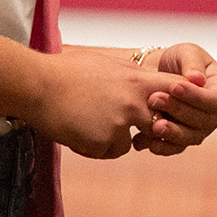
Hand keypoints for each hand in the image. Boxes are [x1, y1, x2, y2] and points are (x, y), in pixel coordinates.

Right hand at [30, 49, 172, 159]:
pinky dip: (95, 148)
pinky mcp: (103, 141)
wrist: (37, 84)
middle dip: (148, 130)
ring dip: (114, 140)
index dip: (178, 102)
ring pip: (131, 144)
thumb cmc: (68, 71)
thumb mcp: (108, 65)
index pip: (178, 91)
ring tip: (88, 123)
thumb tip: (146, 83)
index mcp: (138, 80)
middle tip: (126, 125)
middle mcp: (134, 102)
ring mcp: (120, 123)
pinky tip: (78, 132)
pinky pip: (108, 152)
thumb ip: (132, 77)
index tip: (167, 108)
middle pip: (161, 124)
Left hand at [135, 43, 216, 155]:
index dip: (196, 96)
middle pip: (202, 121)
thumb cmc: (177, 60)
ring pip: (190, 137)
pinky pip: (174, 148)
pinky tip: (144, 142)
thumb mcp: (187, 52)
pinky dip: (161, 147)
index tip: (174, 86)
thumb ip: (192, 63)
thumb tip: (197, 80)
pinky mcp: (181, 139)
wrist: (158, 75)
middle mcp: (214, 114)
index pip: (215, 100)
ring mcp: (199, 129)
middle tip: (154, 98)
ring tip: (153, 125)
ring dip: (171, 132)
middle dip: (178, 111)